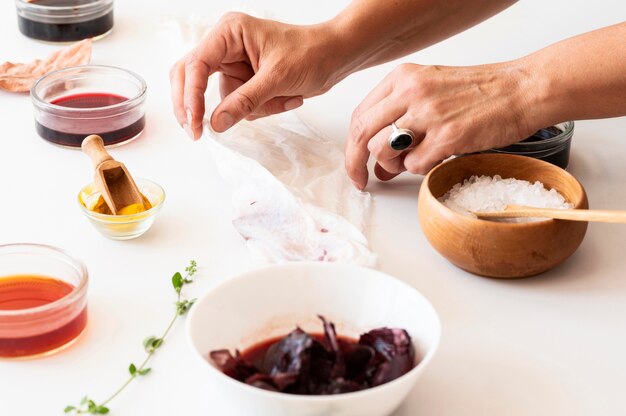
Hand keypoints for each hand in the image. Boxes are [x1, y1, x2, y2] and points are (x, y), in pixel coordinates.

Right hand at [170, 12, 345, 138]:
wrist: (336, 56)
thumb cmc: (311, 53)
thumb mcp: (277, 78)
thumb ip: (245, 100)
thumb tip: (216, 123)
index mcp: (229, 33)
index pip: (196, 65)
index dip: (190, 95)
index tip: (194, 123)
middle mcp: (226, 46)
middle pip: (192, 78)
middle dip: (197, 105)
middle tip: (197, 132)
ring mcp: (234, 65)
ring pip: (223, 99)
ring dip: (255, 108)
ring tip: (285, 97)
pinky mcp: (245, 81)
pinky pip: (240, 106)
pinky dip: (263, 109)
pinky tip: (288, 97)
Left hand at [345, 62, 538, 188]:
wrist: (522, 89)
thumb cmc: (480, 93)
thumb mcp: (431, 94)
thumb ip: (400, 122)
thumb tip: (378, 166)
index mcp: (403, 78)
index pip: (361, 115)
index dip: (352, 145)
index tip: (355, 163)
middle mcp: (411, 92)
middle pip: (362, 133)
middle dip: (355, 163)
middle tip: (362, 180)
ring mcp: (429, 114)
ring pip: (382, 150)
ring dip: (391, 165)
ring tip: (410, 161)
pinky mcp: (448, 136)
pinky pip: (413, 165)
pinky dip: (419, 169)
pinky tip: (435, 158)